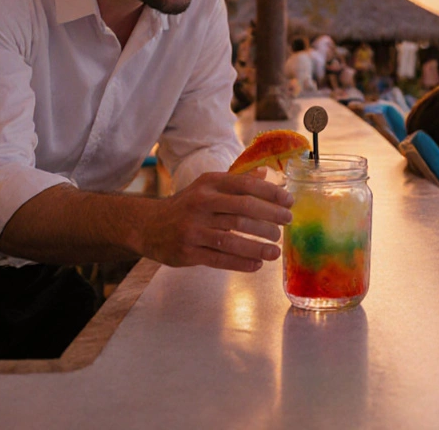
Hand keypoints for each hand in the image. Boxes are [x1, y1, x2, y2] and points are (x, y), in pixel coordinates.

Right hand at [137, 170, 292, 271]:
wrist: (148, 225)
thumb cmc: (187, 206)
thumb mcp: (208, 187)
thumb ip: (236, 182)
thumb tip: (266, 173)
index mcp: (209, 185)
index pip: (245, 186)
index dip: (270, 194)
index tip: (289, 202)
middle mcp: (200, 204)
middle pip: (242, 211)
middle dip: (269, 219)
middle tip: (287, 225)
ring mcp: (192, 229)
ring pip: (232, 238)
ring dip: (258, 246)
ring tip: (275, 252)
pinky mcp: (187, 251)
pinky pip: (219, 259)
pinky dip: (241, 263)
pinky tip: (257, 264)